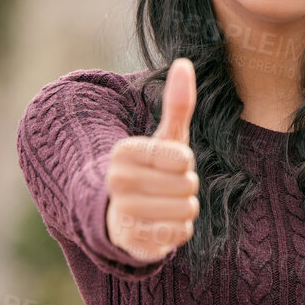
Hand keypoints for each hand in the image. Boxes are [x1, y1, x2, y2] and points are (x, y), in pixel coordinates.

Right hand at [106, 58, 198, 263]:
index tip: (169, 164)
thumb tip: (184, 63)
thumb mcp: (166, 137)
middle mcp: (116, 181)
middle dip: (186, 188)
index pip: (182, 158)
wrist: (122, 215)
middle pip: (187, 185)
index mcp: (124, 151)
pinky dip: (179, 231)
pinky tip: (161, 225)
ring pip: (186, 210)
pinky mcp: (131, 241)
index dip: (185, 162)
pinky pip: (178, 235)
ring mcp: (122, 213)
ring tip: (164, 206)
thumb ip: (177, 103)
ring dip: (184, 210)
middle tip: (166, 188)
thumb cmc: (153, 171)